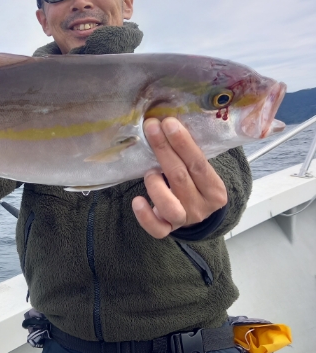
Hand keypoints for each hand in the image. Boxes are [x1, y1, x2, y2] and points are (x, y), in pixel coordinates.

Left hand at [132, 117, 227, 238]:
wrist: (197, 215)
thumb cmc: (195, 184)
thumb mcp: (201, 172)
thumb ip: (190, 155)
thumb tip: (169, 123)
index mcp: (215, 190)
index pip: (199, 164)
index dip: (183, 143)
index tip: (168, 123)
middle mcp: (201, 207)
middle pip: (181, 178)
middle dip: (163, 150)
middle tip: (151, 128)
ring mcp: (185, 220)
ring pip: (170, 205)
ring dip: (155, 185)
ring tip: (150, 172)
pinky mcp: (167, 230)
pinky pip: (156, 229)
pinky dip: (144, 216)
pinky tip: (137, 200)